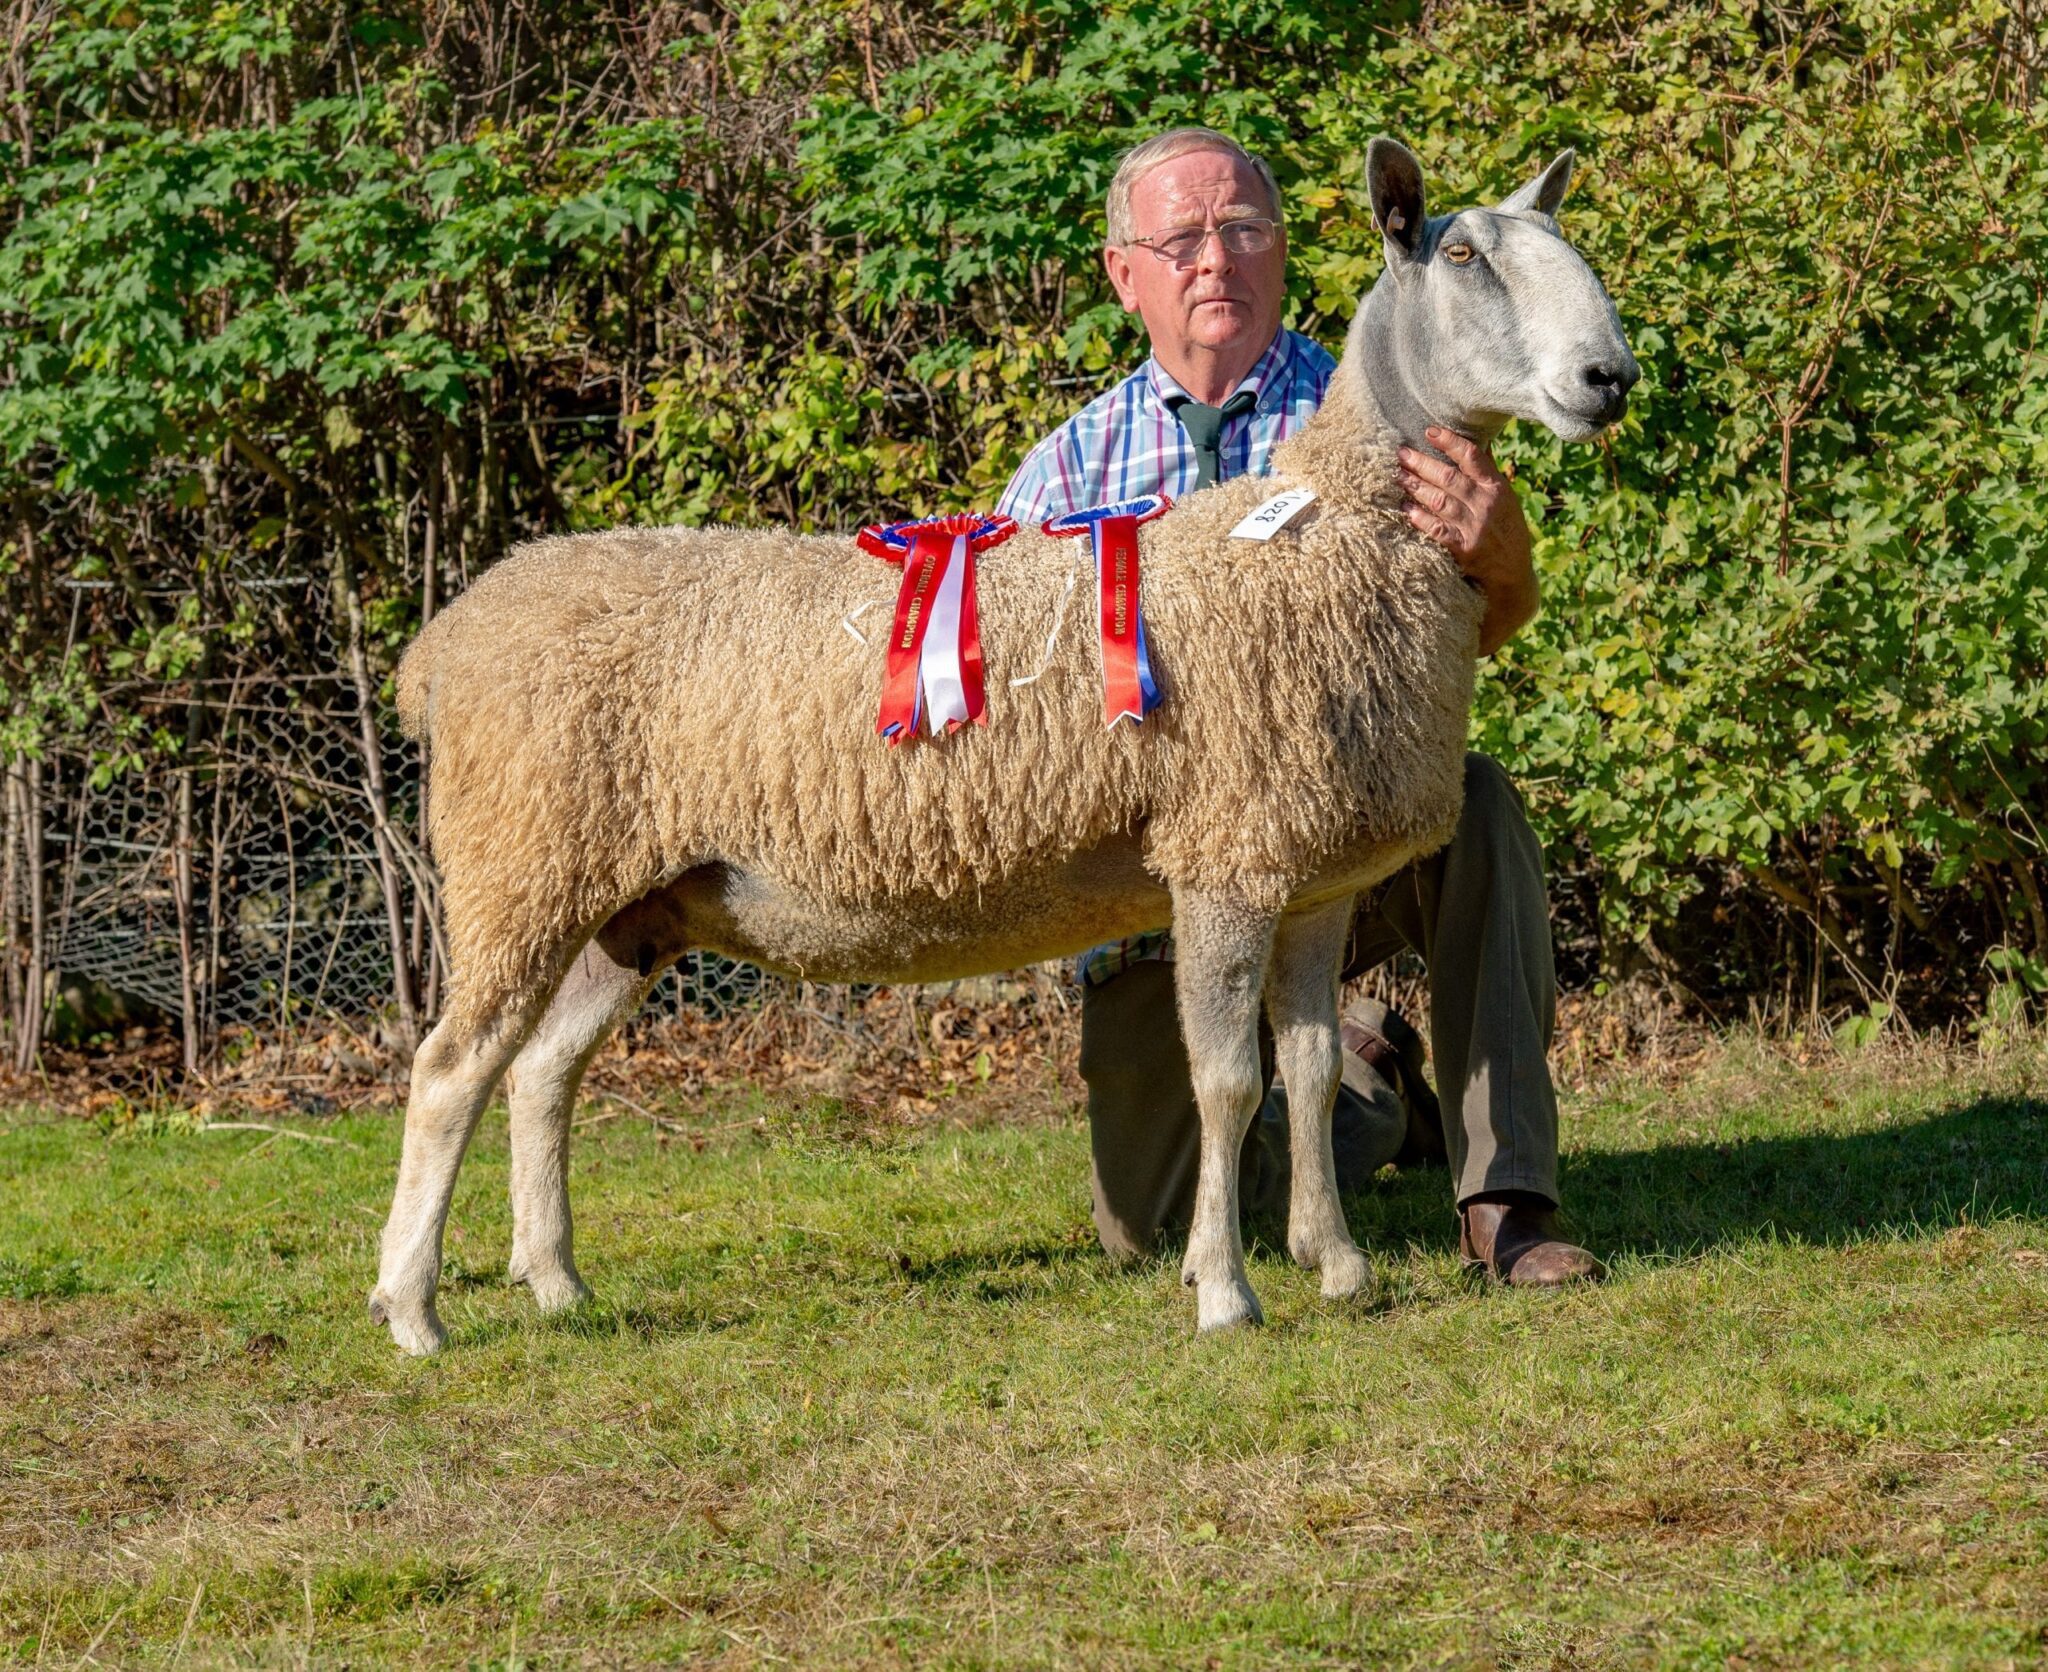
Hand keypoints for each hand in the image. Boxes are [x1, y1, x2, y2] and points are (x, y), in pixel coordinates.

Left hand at [1399, 427, 1539, 655]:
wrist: (1514, 575)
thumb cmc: (1507, 533)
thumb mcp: (1506, 501)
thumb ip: (1487, 477)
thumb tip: (1475, 447)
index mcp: (1497, 488)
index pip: (1473, 457)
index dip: (1450, 442)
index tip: (1429, 431)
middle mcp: (1487, 504)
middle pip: (1449, 477)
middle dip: (1422, 463)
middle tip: (1400, 453)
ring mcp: (1475, 527)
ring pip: (1440, 500)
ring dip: (1416, 487)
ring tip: (1398, 476)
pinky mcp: (1464, 549)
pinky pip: (1438, 529)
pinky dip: (1420, 518)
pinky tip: (1405, 509)